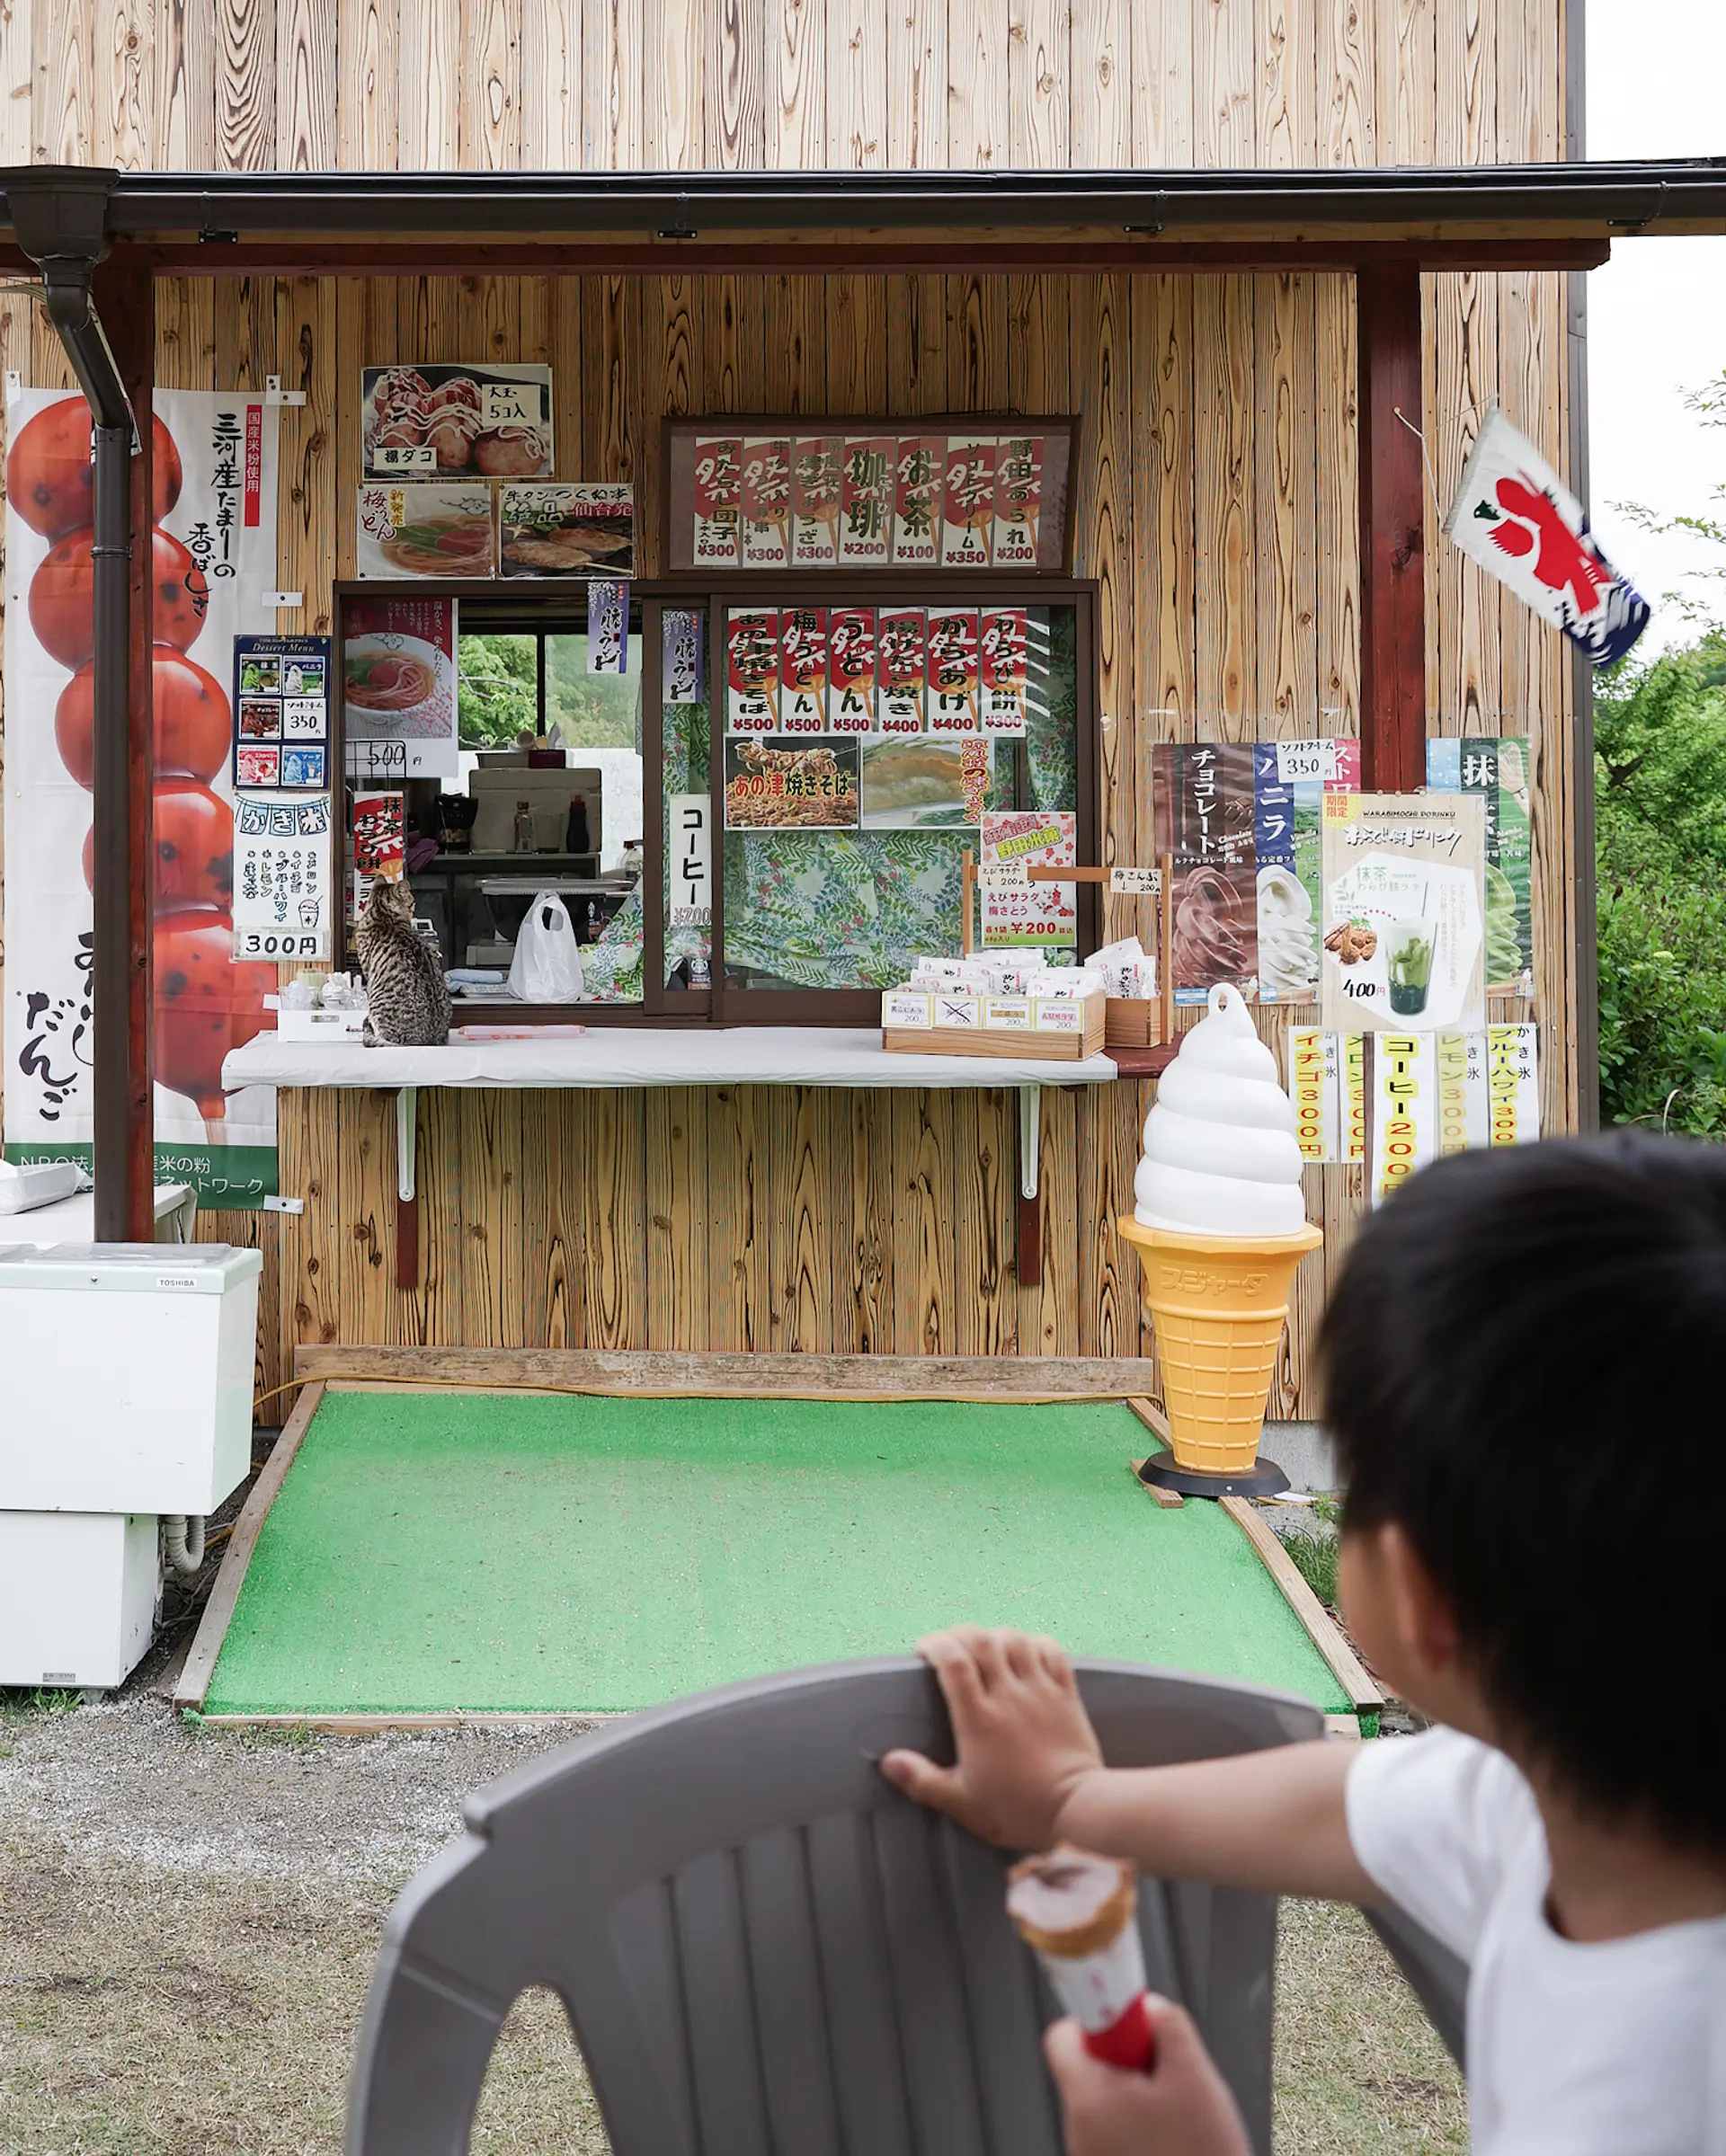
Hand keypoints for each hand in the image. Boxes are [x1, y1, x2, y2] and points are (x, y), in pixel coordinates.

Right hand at [878, 1626, 1103, 1849]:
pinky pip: (1052, 1651)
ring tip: (986, 1647)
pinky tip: (1027, 1652)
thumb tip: (888, 1761)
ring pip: (1016, 1639)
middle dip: (961, 1633)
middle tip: (950, 1645)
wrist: (1076, 1809)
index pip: (953, 1661)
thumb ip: (922, 1780)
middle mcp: (1008, 1695)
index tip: (924, 1649)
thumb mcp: (962, 1803)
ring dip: (996, 1636)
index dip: (936, 1645)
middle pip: (982, 1640)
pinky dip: (1037, 1643)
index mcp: (978, 1718)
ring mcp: (1040, 1691)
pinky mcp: (1066, 1695)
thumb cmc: (1017, 1809)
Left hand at [1044, 2005, 1251, 2155]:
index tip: (1126, 2024)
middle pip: (1089, 2070)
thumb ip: (1169, 2027)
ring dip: (1137, 2097)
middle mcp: (1078, 2132)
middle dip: (1128, 2062)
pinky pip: (1114, 2134)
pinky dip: (1140, 2126)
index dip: (1094, 2021)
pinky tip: (1174, 2141)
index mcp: (1088, 2100)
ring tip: (1176, 2116)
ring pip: (1105, 2103)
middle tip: (1165, 2073)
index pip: (1061, 2038)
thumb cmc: (1202, 2155)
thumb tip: (1149, 2005)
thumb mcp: (1195, 2077)